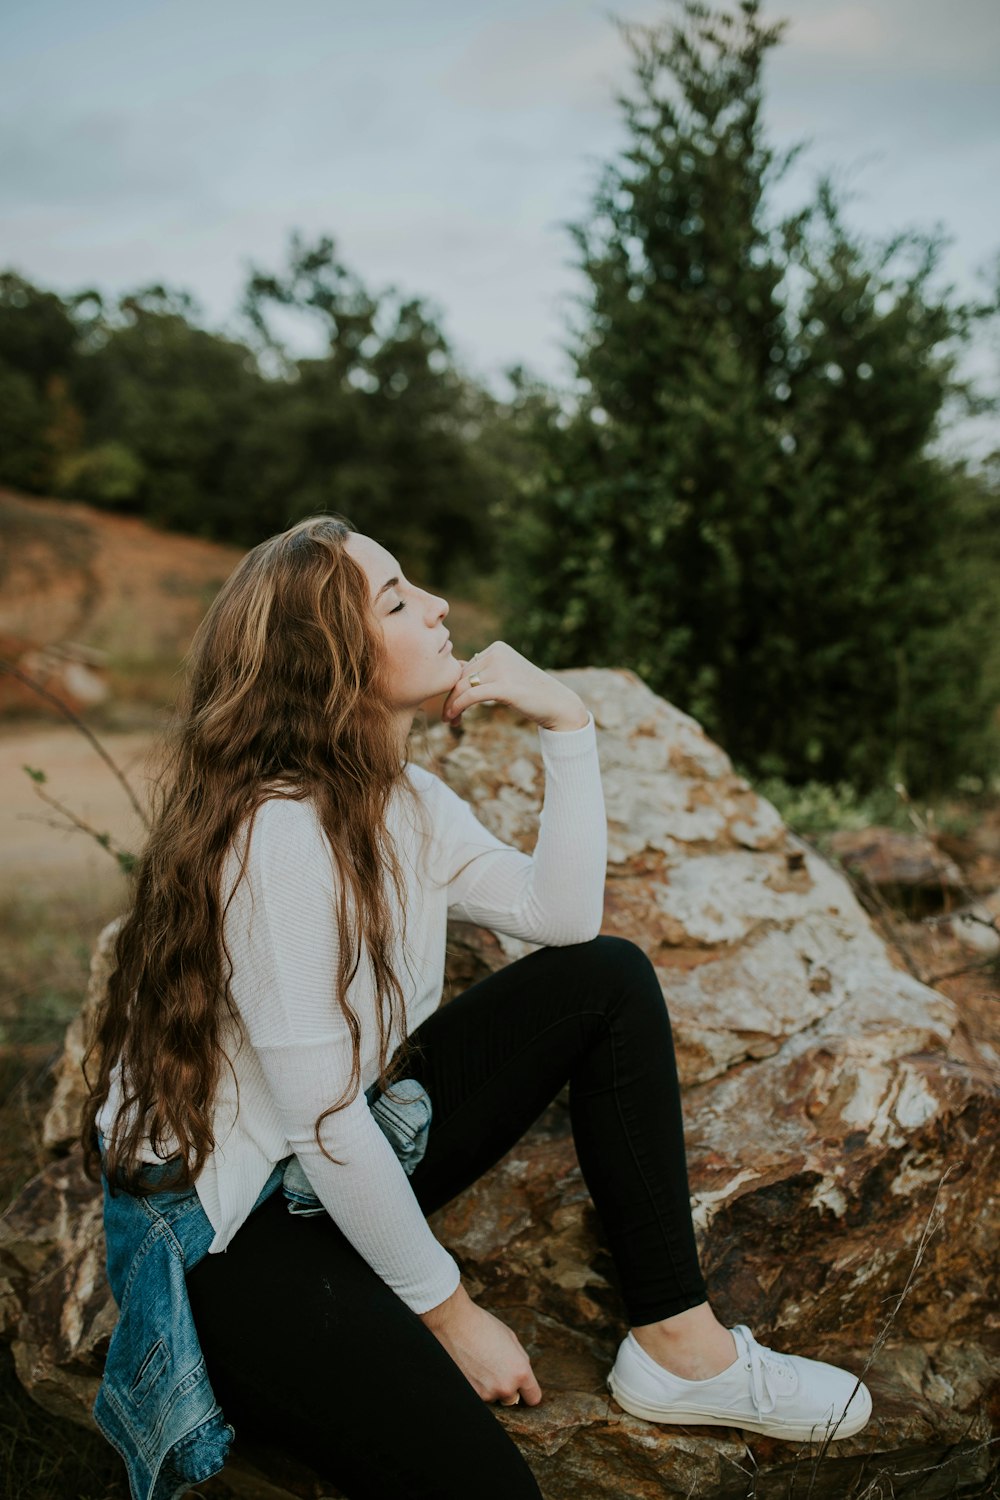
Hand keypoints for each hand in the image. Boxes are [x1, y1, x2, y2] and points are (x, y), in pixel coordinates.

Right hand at [419, 1282, 541, 1406]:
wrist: (454, 1324)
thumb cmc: (483, 1326)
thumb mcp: (511, 1339)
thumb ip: (520, 1360)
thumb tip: (522, 1375)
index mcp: (520, 1372)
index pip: (533, 1397)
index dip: (528, 1391)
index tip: (523, 1387)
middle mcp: (505, 1387)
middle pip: (513, 1398)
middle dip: (507, 1387)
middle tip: (496, 1368)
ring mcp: (487, 1393)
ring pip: (494, 1396)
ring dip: (490, 1386)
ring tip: (481, 1363)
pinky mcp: (471, 1394)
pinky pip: (480, 1395)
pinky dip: (477, 1385)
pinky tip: (472, 1367)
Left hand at [441, 642, 588, 731]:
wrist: (557, 704)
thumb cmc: (530, 692)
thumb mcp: (505, 674)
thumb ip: (483, 670)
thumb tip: (456, 667)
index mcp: (497, 648)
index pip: (465, 667)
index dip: (454, 688)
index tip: (451, 706)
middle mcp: (497, 653)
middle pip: (462, 677)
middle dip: (452, 698)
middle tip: (448, 717)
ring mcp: (501, 669)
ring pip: (463, 686)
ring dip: (452, 705)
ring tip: (450, 721)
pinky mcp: (504, 686)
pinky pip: (471, 696)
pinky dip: (458, 707)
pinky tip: (453, 718)